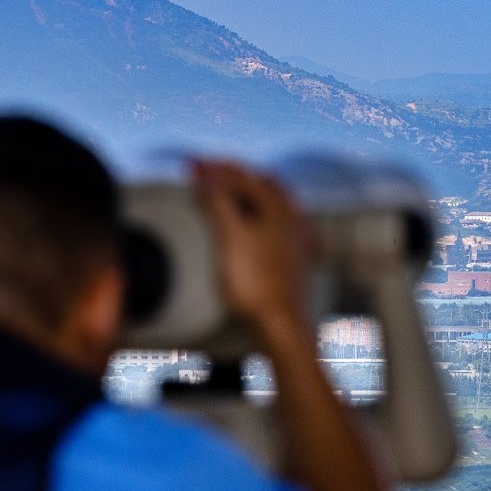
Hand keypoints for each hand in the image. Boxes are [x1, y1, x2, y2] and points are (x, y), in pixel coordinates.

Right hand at [195, 160, 316, 343]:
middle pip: (262, 184)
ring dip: (249, 192)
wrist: (281, 325)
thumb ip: (218, 203)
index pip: (242, 176)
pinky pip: (278, 224)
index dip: (214, 168)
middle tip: (209, 170)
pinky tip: (258, 222)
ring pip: (273, 202)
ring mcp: (298, 239)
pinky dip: (261, 213)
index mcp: (279, 207)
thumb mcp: (230, 236)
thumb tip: (207, 179)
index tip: (193, 164)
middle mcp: (294, 218)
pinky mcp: (296, 259)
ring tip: (231, 188)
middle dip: (233, 175)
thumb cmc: (258, 284)